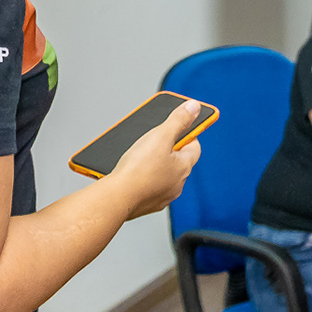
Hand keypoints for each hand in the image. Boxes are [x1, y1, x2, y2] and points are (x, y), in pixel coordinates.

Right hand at [106, 100, 203, 218]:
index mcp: (184, 167)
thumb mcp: (160, 135)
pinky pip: (147, 188)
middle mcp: (177, 184)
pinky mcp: (146, 204)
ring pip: (162, 175)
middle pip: (178, 161)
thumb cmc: (137, 169)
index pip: (194, 146)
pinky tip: (130, 173)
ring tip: (138, 156)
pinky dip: (142, 180)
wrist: (116, 198)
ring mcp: (162, 197)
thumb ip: (178, 120)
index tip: (179, 126)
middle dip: (168, 150)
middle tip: (153, 141)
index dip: (187, 134)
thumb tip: (194, 107)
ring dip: (154, 165)